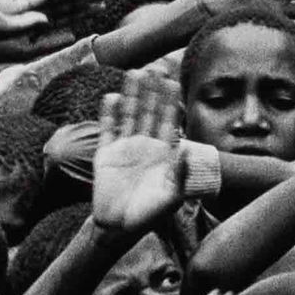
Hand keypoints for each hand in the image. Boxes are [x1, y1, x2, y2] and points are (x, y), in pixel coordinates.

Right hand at [92, 71, 186, 236]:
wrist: (119, 227)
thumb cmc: (150, 215)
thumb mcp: (171, 197)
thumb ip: (181, 175)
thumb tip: (188, 152)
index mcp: (164, 153)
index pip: (169, 121)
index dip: (171, 101)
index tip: (173, 82)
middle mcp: (146, 146)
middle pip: (150, 112)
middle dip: (152, 91)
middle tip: (155, 67)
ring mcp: (126, 148)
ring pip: (130, 115)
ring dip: (132, 95)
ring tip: (134, 73)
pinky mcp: (106, 154)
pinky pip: (108, 129)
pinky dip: (109, 114)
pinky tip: (111, 97)